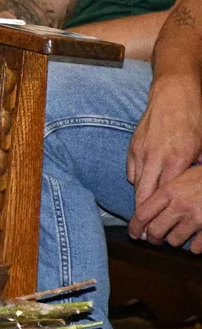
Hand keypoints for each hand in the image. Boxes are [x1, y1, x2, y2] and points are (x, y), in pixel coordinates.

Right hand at [128, 75, 201, 232]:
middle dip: (141, 216)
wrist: (174, 95)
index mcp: (174, 161)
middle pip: (143, 195)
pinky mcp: (133, 146)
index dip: (158, 216)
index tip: (155, 232)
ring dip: (139, 199)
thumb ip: (197, 172)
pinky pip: (132, 171)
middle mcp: (154, 158)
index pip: (162, 197)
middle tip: (142, 233)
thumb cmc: (193, 121)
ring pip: (136, 184)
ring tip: (143, 214)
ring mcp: (141, 151)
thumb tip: (199, 192)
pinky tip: (145, 185)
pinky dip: (138, 180)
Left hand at [130, 165, 201, 250]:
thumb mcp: (181, 175)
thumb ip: (164, 191)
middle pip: (155, 231)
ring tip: (176, 235)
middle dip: (152, 238)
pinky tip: (195, 240)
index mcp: (169, 191)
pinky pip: (196, 247)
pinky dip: (194, 246)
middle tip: (153, 239)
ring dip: (173, 240)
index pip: (143, 214)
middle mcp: (181, 206)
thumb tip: (145, 209)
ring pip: (174, 240)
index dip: (135, 227)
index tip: (133, 233)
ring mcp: (197, 219)